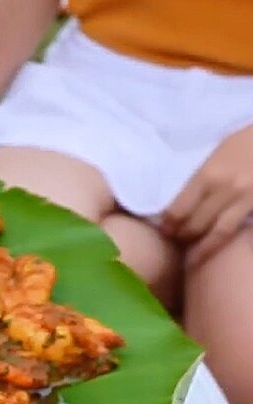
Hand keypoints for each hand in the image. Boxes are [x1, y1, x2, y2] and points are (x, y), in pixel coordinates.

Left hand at [162, 124, 252, 246]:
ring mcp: (246, 199)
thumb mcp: (218, 152)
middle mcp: (224, 190)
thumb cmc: (248, 140)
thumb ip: (202, 177)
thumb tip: (184, 199)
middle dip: (182, 237)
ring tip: (192, 256)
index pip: (179, 209)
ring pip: (218, 233)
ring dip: (202, 247)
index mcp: (207, 174)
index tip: (165, 229)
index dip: (169, 224)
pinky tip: (216, 249)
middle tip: (177, 242)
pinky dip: (225, 242)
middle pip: (195, 224)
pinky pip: (239, 230)